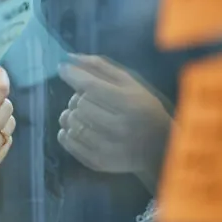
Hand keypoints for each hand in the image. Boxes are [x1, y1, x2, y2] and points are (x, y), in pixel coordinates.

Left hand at [58, 55, 170, 191]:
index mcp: (129, 103)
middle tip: (85, 98)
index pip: (91, 87)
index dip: (73, 75)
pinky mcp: (99, 163)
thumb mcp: (130, 83)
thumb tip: (70, 57)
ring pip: (72, 124)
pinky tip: (75, 127)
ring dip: (71, 114)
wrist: (160, 147)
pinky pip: (69, 143)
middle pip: (80, 104)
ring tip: (81, 113)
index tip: (62, 68)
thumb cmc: (143, 108)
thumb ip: (100, 67)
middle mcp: (120, 127)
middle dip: (77, 97)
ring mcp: (109, 148)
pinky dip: (66, 132)